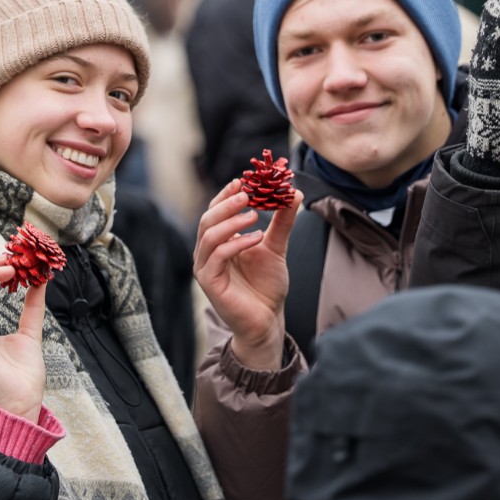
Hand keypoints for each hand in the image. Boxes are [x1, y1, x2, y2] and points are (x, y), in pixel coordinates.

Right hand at [193, 178, 301, 369]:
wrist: (267, 319)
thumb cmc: (266, 285)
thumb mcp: (276, 246)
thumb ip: (282, 221)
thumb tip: (293, 191)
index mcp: (220, 241)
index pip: (216, 211)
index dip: (226, 194)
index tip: (243, 180)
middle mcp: (207, 252)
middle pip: (207, 220)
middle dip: (226, 204)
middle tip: (247, 193)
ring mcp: (206, 268)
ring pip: (208, 236)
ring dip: (231, 222)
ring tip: (254, 215)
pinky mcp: (210, 283)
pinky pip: (217, 257)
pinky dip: (236, 243)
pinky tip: (256, 238)